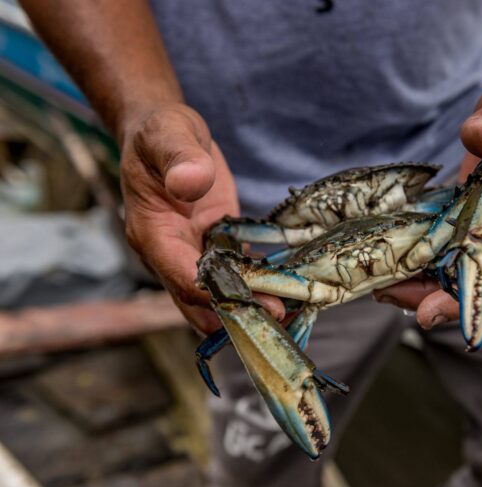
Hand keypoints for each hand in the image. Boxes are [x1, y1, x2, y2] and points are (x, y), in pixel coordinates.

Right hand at [119, 103, 284, 333]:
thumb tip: (192, 182)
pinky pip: (234, 275)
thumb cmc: (160, 133)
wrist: (165, 134)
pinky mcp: (214, 247)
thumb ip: (180, 159)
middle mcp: (170, 254)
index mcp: (153, 234)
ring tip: (292, 314)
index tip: (257, 303)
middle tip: (281, 320)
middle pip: (199, 302)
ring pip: (217, 296)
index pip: (184, 277)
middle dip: (237, 315)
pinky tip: (289, 291)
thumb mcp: (169, 135)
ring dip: (250, 308)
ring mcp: (192, 254)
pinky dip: (258, 286)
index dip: (220, 295)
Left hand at [374, 84, 481, 329]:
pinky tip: (388, 262)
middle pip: (473, 279)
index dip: (469, 293)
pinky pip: (443, 252)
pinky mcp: (466, 225)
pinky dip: (418, 260)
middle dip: (432, 295)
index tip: (432, 312)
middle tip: (386, 295)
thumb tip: (476, 135)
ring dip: (420, 283)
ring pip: (455, 271)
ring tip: (379, 285)